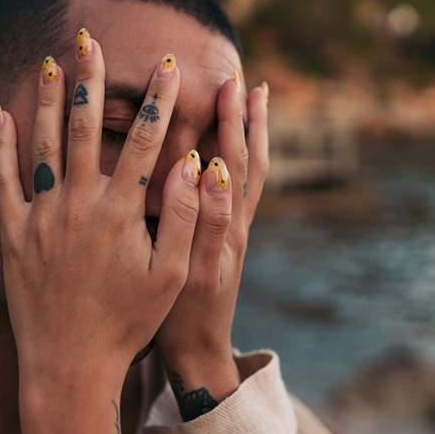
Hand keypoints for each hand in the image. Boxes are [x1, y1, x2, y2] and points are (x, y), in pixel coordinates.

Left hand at [0, 29, 200, 433]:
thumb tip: (194, 163)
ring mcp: (42, 216)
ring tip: (53, 62)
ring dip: (50, 99)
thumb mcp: (170, 275)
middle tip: (91, 39)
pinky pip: (4, 179)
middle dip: (93, 79)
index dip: (160, 100)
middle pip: (87, 127)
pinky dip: (1, 144)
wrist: (68, 362)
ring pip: (44, 143)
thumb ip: (182, 216)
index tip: (168, 65)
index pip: (147, 141)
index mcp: (121, 211)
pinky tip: (1, 114)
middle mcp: (79, 204)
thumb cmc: (127, 321)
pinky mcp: (16, 233)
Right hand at [156, 78, 269, 420]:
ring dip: (251, 137)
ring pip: (251, 175)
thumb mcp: (193, 269)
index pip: (234, 164)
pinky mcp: (226, 243)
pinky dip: (242, 162)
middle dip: (246, 121)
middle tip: (241, 82)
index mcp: (227, 228)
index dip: (233, 125)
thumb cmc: (183, 315)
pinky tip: (228, 148)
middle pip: (249, 162)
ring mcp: (234, 234)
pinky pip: (241, 193)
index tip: (230, 86)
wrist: (197, 351)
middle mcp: (237, 226)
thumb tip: (215, 169)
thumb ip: (205, 220)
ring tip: (252, 103)